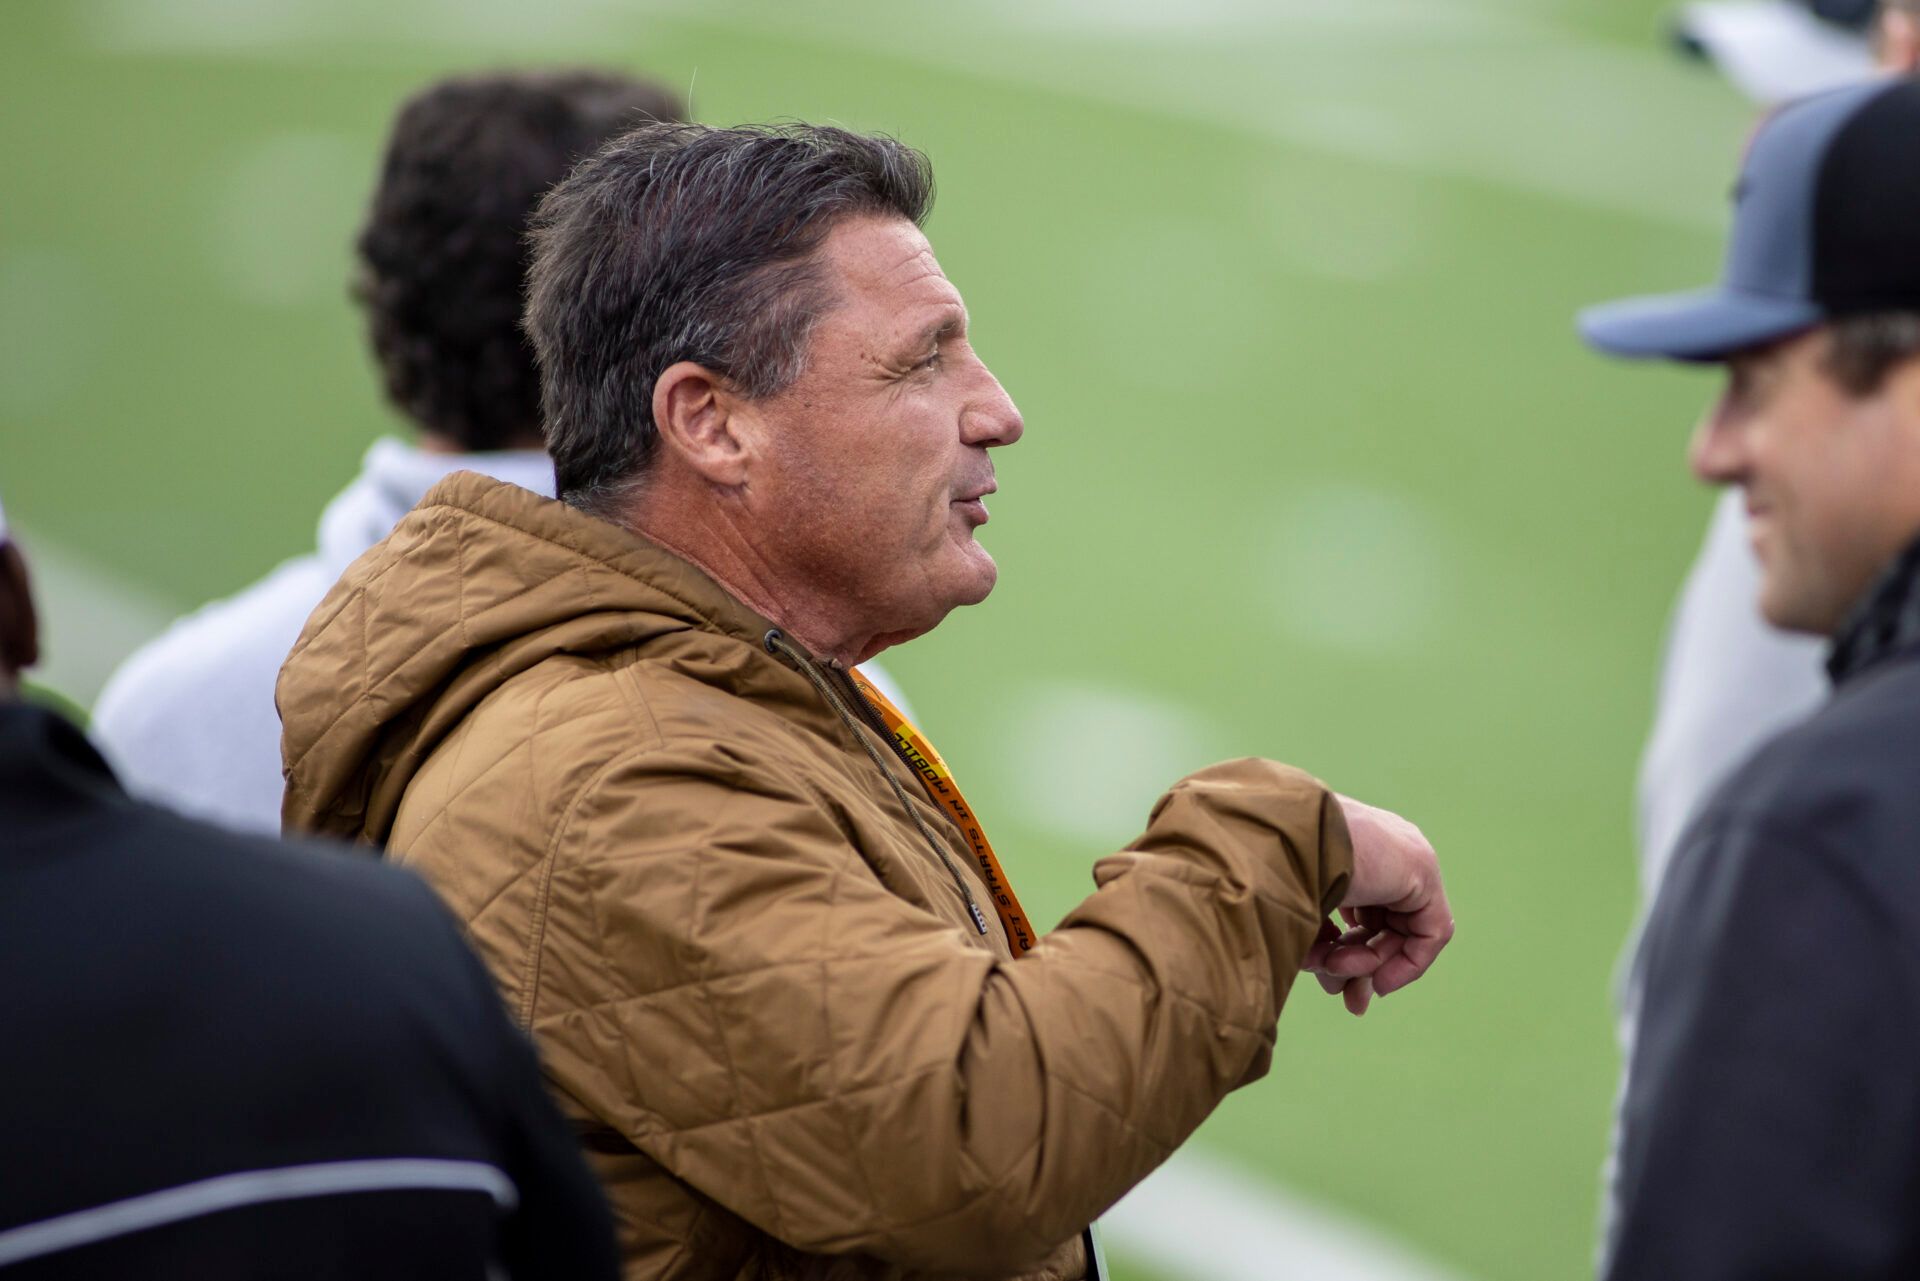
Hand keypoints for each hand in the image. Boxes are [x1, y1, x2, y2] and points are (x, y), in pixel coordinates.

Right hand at [1303, 794, 1453, 1014]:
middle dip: (1361, 969)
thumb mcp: (1294, 910)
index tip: (1327, 978)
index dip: (1345, 950)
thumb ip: (1316, 938)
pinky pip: (1430, 933)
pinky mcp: (1421, 872)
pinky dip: (1406, 964)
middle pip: (1382, 926)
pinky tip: (1378, 981)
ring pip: (1399, 933)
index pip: (1361, 911)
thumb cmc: (1272, 870)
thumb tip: (1331, 980)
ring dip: (1368, 964)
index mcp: (1348, 848)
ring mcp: (1403, 857)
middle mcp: (1380, 850)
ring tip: (1337, 972)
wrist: (1282, 839)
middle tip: (1347, 1001)